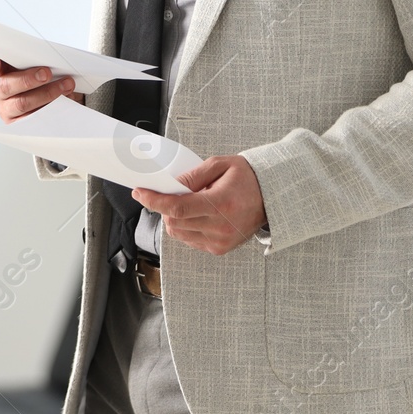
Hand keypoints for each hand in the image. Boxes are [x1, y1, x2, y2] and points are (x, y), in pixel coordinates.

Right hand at [0, 53, 81, 123]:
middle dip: (28, 79)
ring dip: (46, 93)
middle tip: (46, 73)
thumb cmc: (41, 77)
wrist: (54, 98)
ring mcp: (7, 109)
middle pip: (6, 86)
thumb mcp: (36, 65)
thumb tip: (48, 55)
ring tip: (66, 85)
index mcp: (0, 72)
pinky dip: (50, 108)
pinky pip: (33, 118)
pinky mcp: (19, 124)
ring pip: (22, 103)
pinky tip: (63, 100)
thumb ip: (34, 59)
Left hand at [133, 155, 266, 255]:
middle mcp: (220, 226)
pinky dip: (186, 227)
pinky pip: (190, 240)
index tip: (140, 193)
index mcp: (221, 203)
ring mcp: (219, 241)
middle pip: (174, 222)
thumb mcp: (221, 165)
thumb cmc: (248, 178)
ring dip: (174, 218)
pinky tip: (197, 215)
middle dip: (164, 207)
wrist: (272, 197)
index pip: (178, 207)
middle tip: (170, 193)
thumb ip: (193, 175)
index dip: (155, 201)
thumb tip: (171, 185)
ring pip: (179, 233)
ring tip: (190, 203)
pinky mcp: (219, 248)